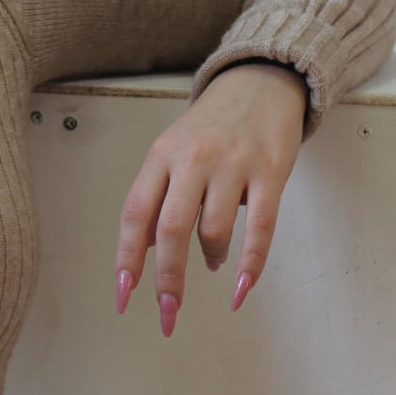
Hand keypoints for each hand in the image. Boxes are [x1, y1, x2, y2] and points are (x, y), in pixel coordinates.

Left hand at [114, 60, 307, 335]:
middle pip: (171, 229)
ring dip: (210, 259)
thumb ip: (155, 198)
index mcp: (161, 156)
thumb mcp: (171, 152)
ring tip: (211, 263)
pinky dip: (250, 265)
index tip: (125, 296)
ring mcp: (234, 164)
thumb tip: (138, 251)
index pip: (135, 213)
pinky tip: (241, 288)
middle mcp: (193, 159)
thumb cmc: (210, 127)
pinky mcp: (270, 171)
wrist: (260, 83)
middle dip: (167, 278)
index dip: (127, 258)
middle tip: (169, 311)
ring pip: (214, 230)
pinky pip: (261, 228)